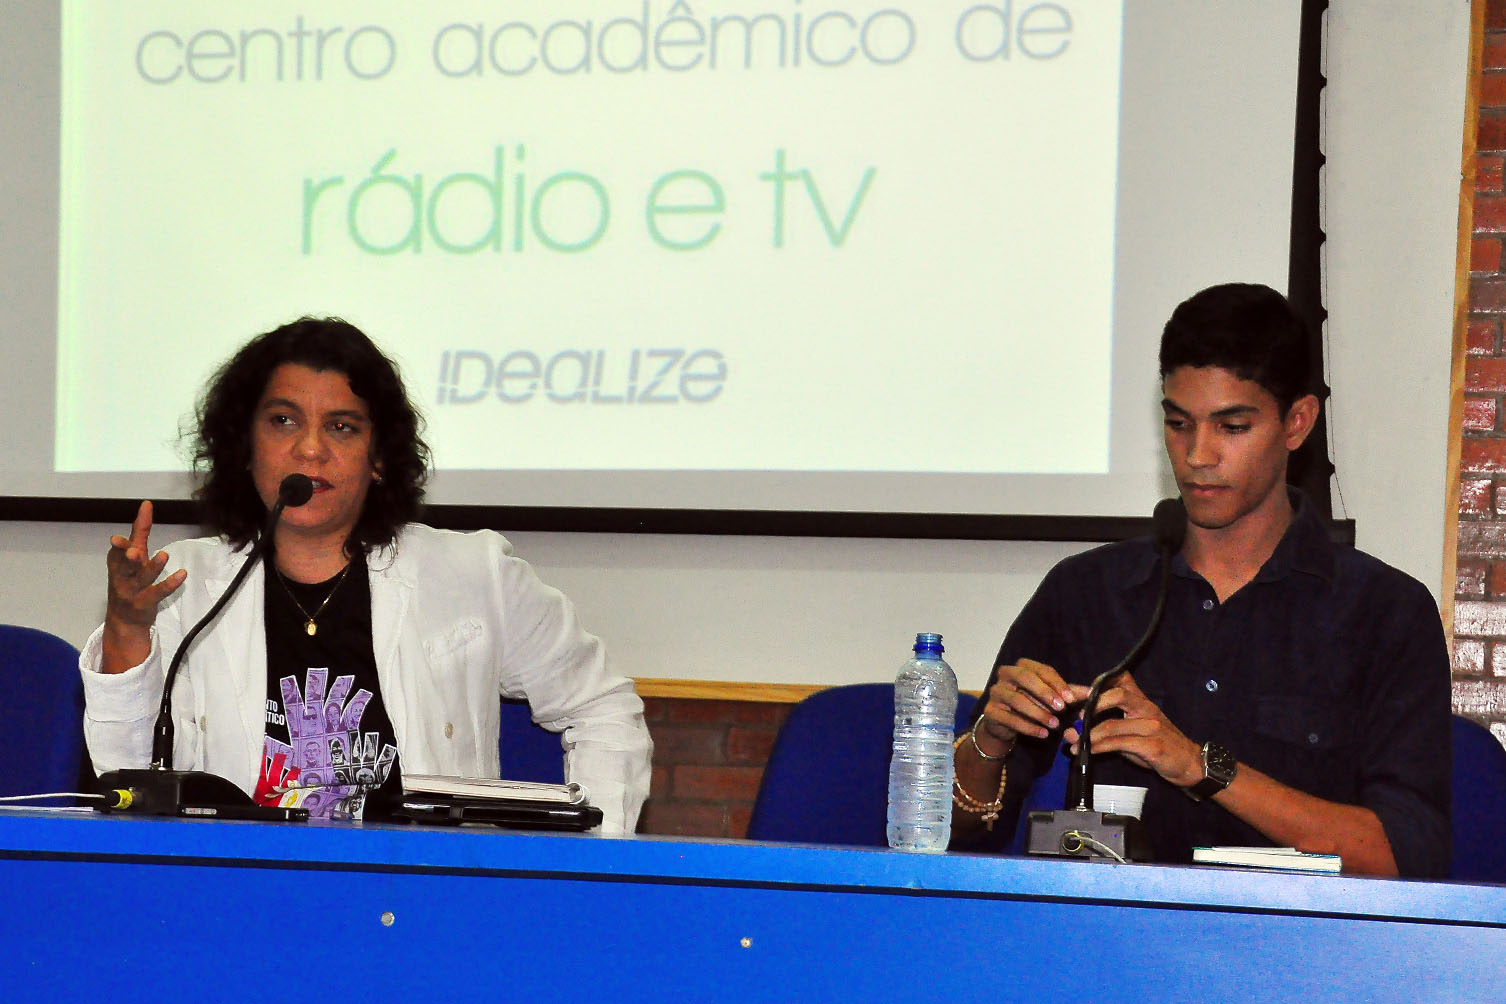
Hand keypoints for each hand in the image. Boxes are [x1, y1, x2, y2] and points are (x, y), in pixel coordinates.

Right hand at [101, 501, 185, 672]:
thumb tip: (147, 505)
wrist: (124, 620)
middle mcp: (122, 576)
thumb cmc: (129, 581)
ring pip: (143, 579)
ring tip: (164, 555)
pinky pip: (158, 593)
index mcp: (117, 563)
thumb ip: (140, 532)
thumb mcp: (132, 556)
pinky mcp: (145, 603)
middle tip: (133, 550)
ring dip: (153, 568)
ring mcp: (132, 591)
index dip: (119, 545)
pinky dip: (170, 584)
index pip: (118, 551)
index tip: (117, 538)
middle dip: (127, 558)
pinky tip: (182, 574)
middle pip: (124, 566)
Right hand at [975, 658, 1089, 753]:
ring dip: (1038, 712)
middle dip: (1044, 692)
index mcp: (1021, 667)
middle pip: (1024, 678)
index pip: (1040, 670)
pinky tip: (1042, 734)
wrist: (1004, 724)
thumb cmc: (1030, 705)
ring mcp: (995, 692)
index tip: (1071, 699)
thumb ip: (1068, 694)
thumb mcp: (1050, 698)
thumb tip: (1091, 693)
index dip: (1056, 683)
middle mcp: (1005, 675)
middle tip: (1061, 708)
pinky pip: (1008, 718)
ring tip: (1054, 725)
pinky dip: (1027, 727)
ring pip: (1016, 699)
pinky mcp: (990, 711)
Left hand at [1063, 673, 1201, 787]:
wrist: (1190, 764)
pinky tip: (1089, 751)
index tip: (1077, 692)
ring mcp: (1151, 727)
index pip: (1122, 680)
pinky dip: (1100, 747)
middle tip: (1077, 716)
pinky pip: (1120, 743)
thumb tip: (1076, 730)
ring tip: (1075, 741)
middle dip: (1093, 704)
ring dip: (1089, 735)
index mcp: (1142, 701)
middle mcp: (1147, 709)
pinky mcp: (1152, 746)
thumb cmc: (1159, 745)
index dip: (1098, 682)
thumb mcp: (1136, 729)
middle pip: (1118, 695)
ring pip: (1113, 725)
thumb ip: (1109, 727)